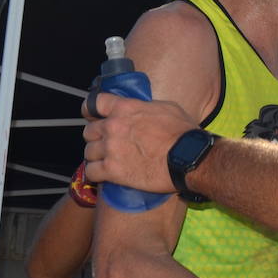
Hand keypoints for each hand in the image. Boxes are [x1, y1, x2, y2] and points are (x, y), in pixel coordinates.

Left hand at [81, 93, 195, 192]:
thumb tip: (141, 110)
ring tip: (107, 161)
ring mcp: (110, 149)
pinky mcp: (112, 171)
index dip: (92, 111)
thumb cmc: (183, 134)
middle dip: (96, 137)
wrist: (189, 158)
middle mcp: (113, 126)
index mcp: (125, 108)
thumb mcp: (167, 108)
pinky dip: (96, 174)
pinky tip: (104, 174)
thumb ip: (145, 107)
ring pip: (88, 152)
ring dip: (96, 157)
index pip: (94, 103)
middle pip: (89, 131)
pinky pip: (91, 172)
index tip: (95, 117)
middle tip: (107, 144)